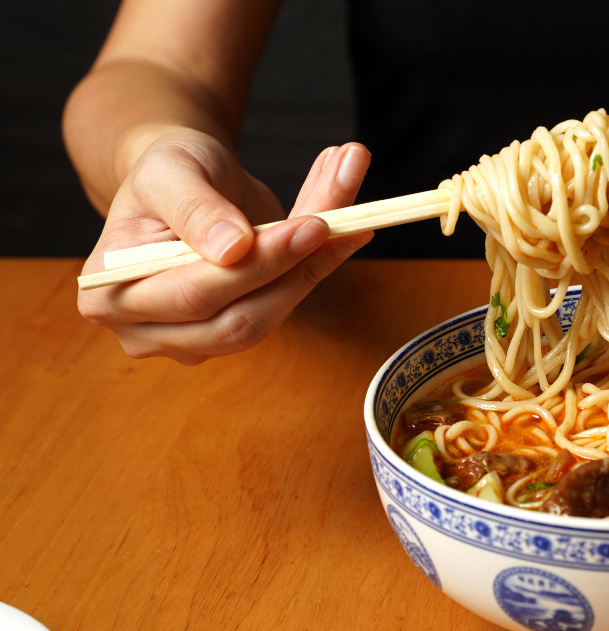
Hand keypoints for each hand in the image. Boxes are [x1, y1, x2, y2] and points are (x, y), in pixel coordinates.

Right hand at [78, 130, 373, 364]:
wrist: (183, 180)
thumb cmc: (167, 170)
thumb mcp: (171, 170)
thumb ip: (195, 208)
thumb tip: (233, 249)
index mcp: (110, 289)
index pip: (194, 293)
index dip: (259, 265)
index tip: (313, 227)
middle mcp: (145, 327)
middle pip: (238, 318)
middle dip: (297, 268)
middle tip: (346, 220)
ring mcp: (191, 339)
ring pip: (270, 316)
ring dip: (319, 267)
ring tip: (355, 215)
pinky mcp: (231, 332)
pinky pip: (283, 305)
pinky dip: (319, 267)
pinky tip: (348, 230)